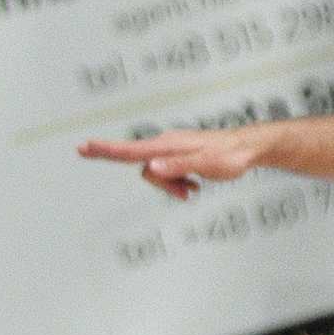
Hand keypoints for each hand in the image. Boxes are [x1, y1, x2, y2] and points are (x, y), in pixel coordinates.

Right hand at [79, 131, 260, 199]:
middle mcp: (166, 146)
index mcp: (167, 146)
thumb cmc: (229, 154)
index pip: (130, 149)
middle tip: (170, 185)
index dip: (105, 150)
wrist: (248, 148)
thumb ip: (176, 167)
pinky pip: (167, 173)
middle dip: (158, 183)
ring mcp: (172, 151)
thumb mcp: (204, 163)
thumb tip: (150, 168)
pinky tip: (192, 186)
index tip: (85, 147)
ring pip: (156, 174)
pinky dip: (177, 183)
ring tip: (192, 189)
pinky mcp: (179, 157)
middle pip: (143, 167)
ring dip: (171, 185)